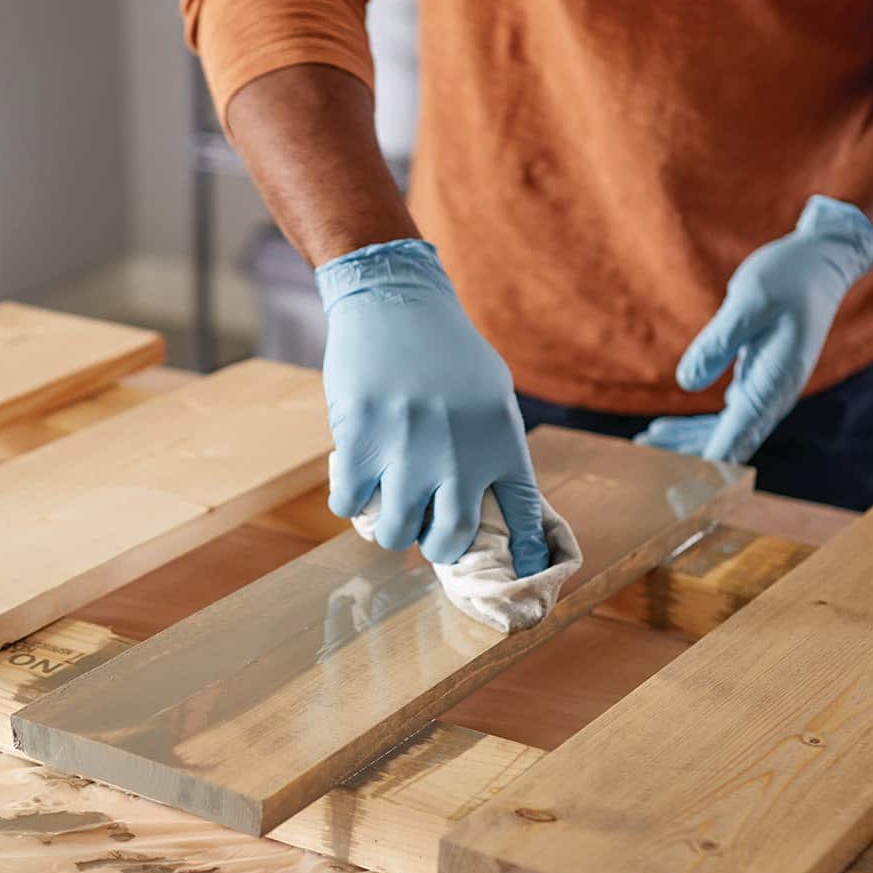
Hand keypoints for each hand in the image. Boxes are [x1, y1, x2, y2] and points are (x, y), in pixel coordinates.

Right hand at [318, 239, 549, 577]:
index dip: (524, 551)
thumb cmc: (445, 348)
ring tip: (389, 510)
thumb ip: (493, 448)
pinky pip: (348, 504)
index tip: (522, 570)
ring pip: (394, 532)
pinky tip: (356, 483)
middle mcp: (458, 452)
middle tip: (428, 534)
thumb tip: (492, 510)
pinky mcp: (360, 440)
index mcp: (500, 439)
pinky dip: (350, 502)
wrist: (394, 301)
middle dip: (437, 547)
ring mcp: (407, 449)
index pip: (522, 514)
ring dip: (390, 529)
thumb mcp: (491, 393)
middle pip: (449, 539)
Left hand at [638, 196, 872, 462]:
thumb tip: (685, 383)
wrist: (821, 260)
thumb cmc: (788, 275)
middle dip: (691, 460)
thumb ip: (717, 341)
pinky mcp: (758, 379)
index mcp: (777, 378)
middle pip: (730, 442)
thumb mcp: (748, 300)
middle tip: (647, 467)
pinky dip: (694, 426)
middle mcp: (775, 392)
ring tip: (643, 444)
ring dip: (686, 443)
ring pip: (724, 431)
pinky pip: (724, 415)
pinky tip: (661, 430)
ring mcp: (767, 388)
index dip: (712, 462)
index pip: (740, 432)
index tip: (686, 487)